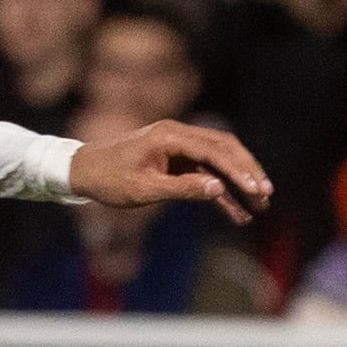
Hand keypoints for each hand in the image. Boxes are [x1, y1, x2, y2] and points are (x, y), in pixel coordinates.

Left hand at [66, 119, 271, 226]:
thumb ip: (182, 188)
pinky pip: (203, 172)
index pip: (216, 150)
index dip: (240, 170)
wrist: (80, 170)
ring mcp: (177, 145)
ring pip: (218, 161)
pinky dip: (217, 190)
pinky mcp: (175, 158)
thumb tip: (219, 188)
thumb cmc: (107, 179)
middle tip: (266, 196)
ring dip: (237, 183)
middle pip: (225, 150)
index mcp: (170, 135)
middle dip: (247, 173)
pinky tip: (234, 211)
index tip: (258, 189)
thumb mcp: (144, 189)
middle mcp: (177, 134)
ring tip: (258, 207)